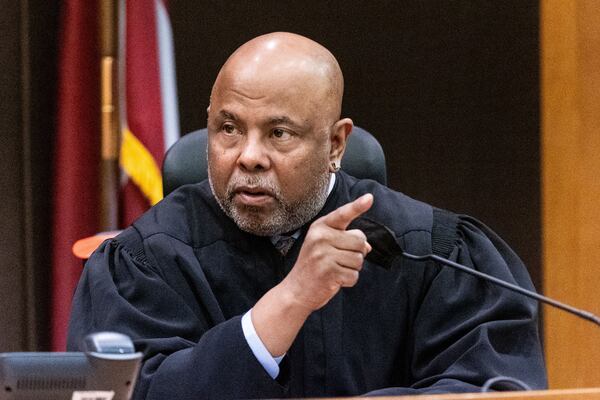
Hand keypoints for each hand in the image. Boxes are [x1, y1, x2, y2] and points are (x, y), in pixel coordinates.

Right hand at [282, 193, 373, 310]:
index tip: (370, 198)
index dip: (357, 206)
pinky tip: (335, 280)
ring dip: (352, 268)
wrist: (296, 290)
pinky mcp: (329, 272)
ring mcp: (323, 254)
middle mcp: (320, 237)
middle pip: (360, 239)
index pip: (343, 214)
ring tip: (335, 269)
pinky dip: (348, 281)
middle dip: (357, 252)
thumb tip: (367, 246)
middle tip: (340, 259)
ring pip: (359, 259)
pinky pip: (354, 275)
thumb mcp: (325, 247)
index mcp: (320, 227)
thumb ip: (346, 241)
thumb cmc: (314, 266)